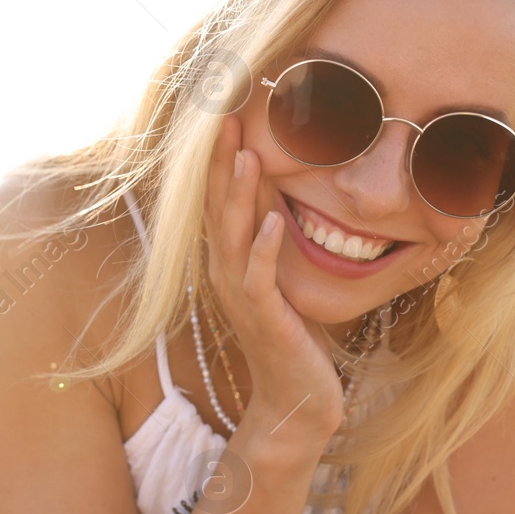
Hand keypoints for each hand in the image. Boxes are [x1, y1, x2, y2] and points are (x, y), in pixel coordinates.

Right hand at [204, 112, 344, 451]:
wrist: (296, 402)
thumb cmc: (295, 338)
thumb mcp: (285, 278)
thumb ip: (276, 241)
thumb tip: (286, 196)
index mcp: (232, 260)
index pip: (221, 199)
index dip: (221, 158)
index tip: (227, 111)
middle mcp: (228, 273)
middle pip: (218, 208)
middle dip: (222, 162)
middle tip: (225, 114)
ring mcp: (243, 297)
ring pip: (235, 236)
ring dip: (240, 196)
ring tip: (247, 155)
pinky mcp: (265, 319)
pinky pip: (259, 278)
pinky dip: (264, 248)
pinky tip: (274, 221)